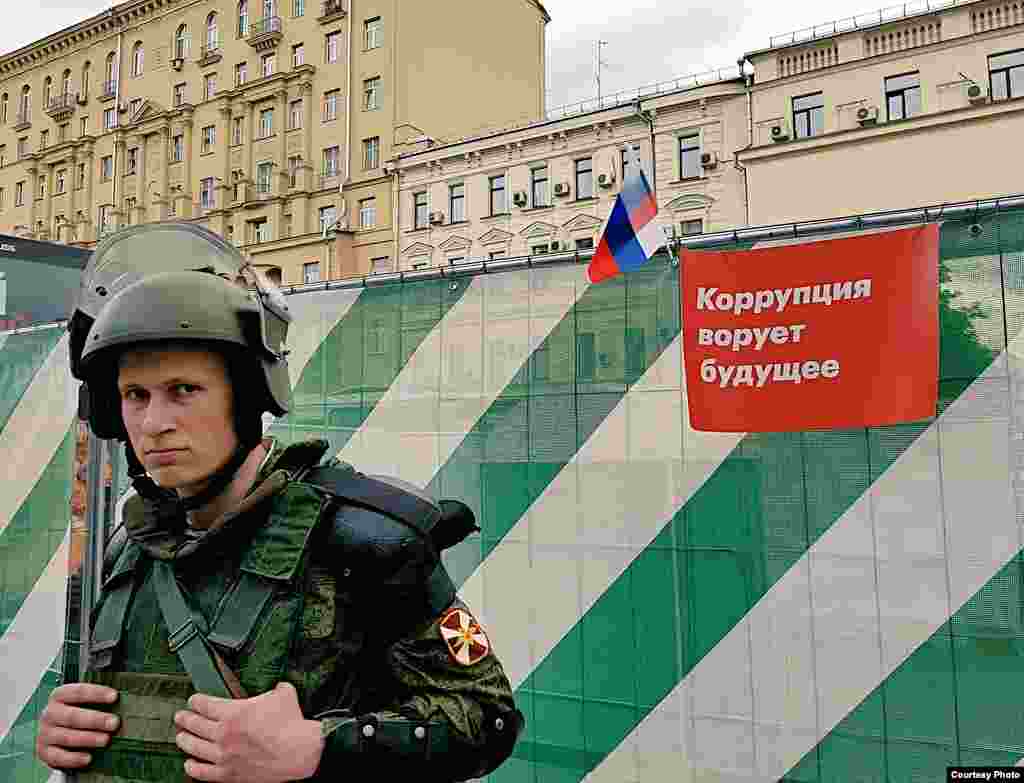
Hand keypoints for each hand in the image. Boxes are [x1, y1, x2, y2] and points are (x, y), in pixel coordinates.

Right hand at [35, 683, 119, 769]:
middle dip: (95, 720)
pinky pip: (58, 757)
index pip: (77, 692)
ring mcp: (45, 733)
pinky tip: (88, 758)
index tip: (114, 696)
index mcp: (59, 696)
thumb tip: (127, 699)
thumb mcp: (83, 702)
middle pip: (72, 716)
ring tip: (106, 740)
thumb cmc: (74, 712)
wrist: (54, 732)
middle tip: (114, 723)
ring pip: (66, 737)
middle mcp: (49, 714)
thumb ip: (99, 700)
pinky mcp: (44, 752)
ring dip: (88, 739)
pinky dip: (74, 758)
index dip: (96, 693)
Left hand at [174, 681, 323, 782]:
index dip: (195, 700)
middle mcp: (224, 733)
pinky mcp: (229, 773)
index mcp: (234, 712)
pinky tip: (189, 763)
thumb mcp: (283, 693)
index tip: (193, 700)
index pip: (204, 704)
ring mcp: (224, 755)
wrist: (299, 751)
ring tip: (180, 737)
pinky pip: (203, 772)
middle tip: (180, 716)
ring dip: (185, 740)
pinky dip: (193, 767)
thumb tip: (275, 687)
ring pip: (194, 747)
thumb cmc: (292, 723)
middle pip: (195, 724)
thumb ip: (274, 688)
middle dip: (185, 718)